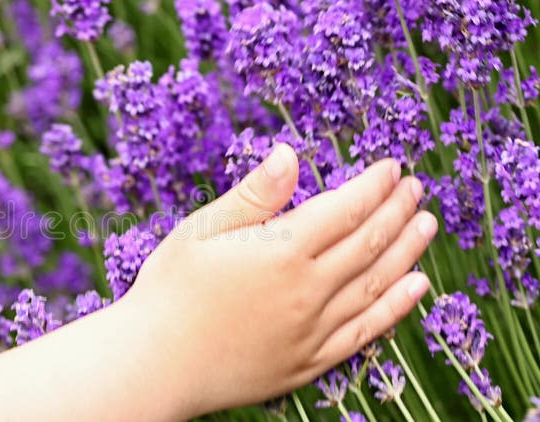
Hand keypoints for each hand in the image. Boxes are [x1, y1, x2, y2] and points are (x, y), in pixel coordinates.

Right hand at [124, 144, 435, 416]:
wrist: (155, 364)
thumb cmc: (169, 291)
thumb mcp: (201, 231)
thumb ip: (253, 196)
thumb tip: (289, 155)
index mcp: (280, 252)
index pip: (345, 210)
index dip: (373, 186)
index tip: (391, 169)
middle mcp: (306, 291)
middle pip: (369, 243)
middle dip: (397, 211)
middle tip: (417, 189)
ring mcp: (312, 331)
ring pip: (376, 284)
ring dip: (407, 251)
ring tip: (427, 226)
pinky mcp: (309, 362)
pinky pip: (365, 332)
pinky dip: (396, 308)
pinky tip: (416, 287)